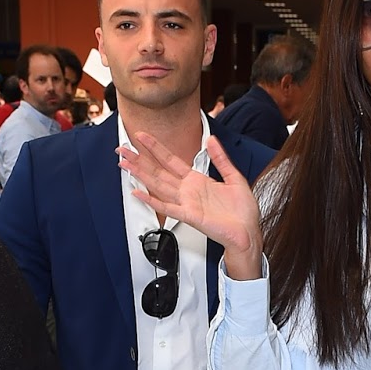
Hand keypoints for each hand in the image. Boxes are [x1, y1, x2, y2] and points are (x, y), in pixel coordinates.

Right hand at [117, 132, 263, 277]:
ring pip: (158, 185)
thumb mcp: (234, 178)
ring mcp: (187, 203)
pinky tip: (138, 192)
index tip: (142, 136)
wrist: (247, 233)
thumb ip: (221, 159)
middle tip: (122, 149)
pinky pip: (167, 207)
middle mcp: (188, 191)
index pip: (171, 160)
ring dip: (140, 174)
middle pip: (158, 171)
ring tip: (124, 164)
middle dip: (139, 159)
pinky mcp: (190, 215)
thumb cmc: (241, 212)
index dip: (156, 148)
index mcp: (198, 181)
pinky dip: (152, 200)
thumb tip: (212, 140)